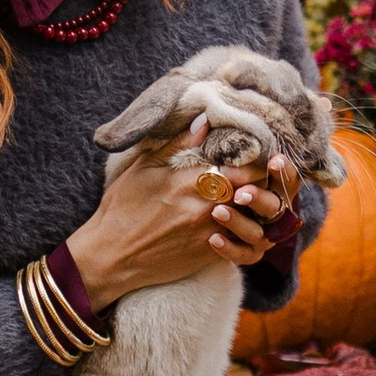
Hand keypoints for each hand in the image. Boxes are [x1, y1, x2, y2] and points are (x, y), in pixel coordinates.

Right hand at [64, 117, 288, 307]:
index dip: (257, 161)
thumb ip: (179, 143)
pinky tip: (245, 222)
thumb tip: (205, 119)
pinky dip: (248, 231)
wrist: (112, 255)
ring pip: (254, 218)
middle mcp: (206, 207)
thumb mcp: (145, 167)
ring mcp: (210, 233)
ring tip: (258, 199)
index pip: (244, 166)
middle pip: (254, 191)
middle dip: (262, 183)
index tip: (258, 155)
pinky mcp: (210, 255)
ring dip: (258, 209)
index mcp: (192, 181)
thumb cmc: (123, 207)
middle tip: (264, 176)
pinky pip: (243, 243)